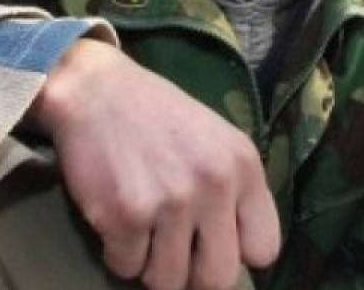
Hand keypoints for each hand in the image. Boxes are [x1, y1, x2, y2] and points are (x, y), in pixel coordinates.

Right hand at [30, 38, 281, 289]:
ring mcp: (171, 203)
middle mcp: (215, 186)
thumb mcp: (220, 142)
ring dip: (153, 268)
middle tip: (178, 256)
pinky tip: (119, 225)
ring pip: (169, 281)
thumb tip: (242, 252)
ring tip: (147, 237)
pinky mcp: (125, 216)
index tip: (216, 243)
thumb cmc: (162, 119)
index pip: (264, 249)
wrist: (99, 92)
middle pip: (218, 277)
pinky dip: (120, 255)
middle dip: (195, 276)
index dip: (238, 254)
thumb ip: (237, 191)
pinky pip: (126, 268)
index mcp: (244, 168)